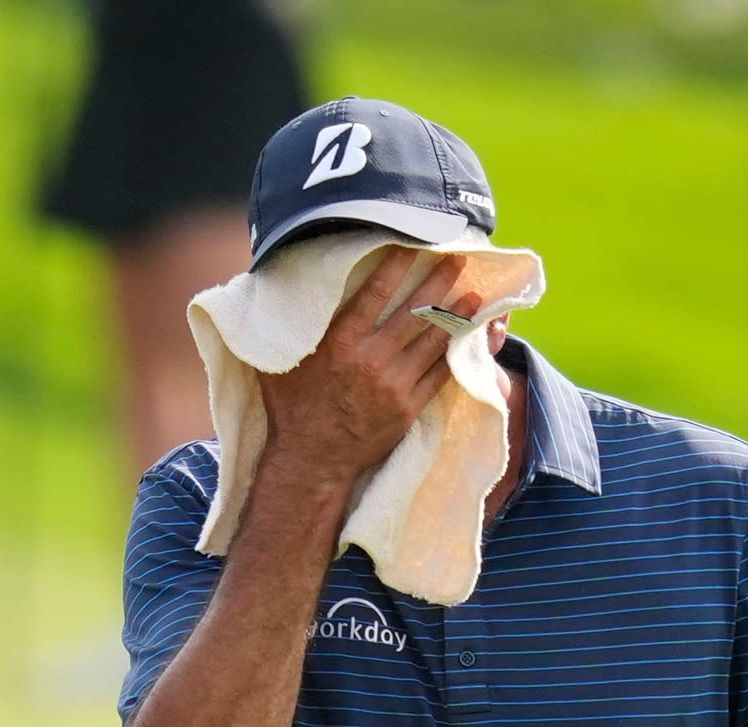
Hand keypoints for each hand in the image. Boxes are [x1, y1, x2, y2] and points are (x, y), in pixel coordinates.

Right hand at [255, 250, 464, 498]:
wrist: (312, 461)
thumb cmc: (292, 408)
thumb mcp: (278, 361)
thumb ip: (285, 325)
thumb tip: (274, 287)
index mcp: (340, 343)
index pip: (375, 293)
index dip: (398, 265)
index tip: (414, 244)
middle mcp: (370, 360)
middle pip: (415, 312)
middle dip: (439, 282)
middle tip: (458, 259)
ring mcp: (393, 385)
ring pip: (433, 340)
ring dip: (456, 315)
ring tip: (473, 295)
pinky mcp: (408, 408)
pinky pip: (438, 374)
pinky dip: (454, 353)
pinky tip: (467, 337)